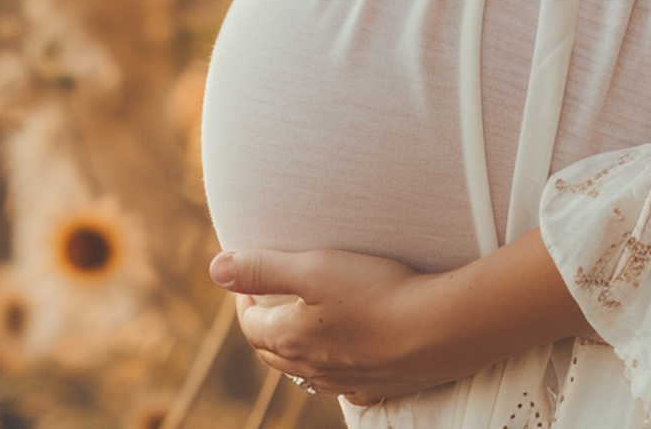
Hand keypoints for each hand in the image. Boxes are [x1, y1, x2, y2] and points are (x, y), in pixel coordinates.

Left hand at [209, 247, 456, 404]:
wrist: (437, 328)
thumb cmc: (375, 291)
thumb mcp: (314, 266)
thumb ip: (262, 267)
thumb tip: (214, 269)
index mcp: (290, 338)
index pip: (251, 324)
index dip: (245, 297)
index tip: (249, 275)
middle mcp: (312, 367)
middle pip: (273, 351)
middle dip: (264, 324)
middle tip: (267, 298)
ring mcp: (345, 380)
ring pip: (305, 371)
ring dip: (294, 348)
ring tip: (300, 325)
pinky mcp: (377, 385)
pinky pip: (344, 384)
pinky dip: (333, 370)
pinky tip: (343, 361)